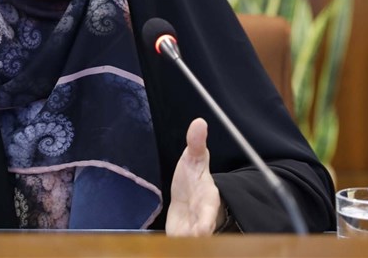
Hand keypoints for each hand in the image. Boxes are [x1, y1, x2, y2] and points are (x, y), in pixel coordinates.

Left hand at [166, 118, 225, 235]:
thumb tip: (199, 121)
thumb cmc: (193, 179)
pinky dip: (169, 245)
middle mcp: (202, 222)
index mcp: (208, 202)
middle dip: (191, 239)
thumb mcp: (194, 160)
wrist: (188, 198)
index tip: (201, 232)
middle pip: (198, 237)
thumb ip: (196, 144)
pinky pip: (176, 244)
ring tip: (170, 243)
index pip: (209, 218)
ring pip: (186, 243)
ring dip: (179, 243)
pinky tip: (159, 247)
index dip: (205, 226)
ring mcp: (191, 233)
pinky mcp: (180, 239)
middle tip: (181, 240)